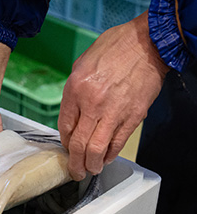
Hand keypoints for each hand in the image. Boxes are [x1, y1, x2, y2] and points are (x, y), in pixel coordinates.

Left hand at [58, 12, 169, 179]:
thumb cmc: (116, 48)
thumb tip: (71, 116)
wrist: (148, 42)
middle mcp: (93, 104)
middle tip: (75, 170)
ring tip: (90, 169)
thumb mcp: (81, 64)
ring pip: (97, 150)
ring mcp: (114, 112)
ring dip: (91, 165)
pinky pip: (118, 143)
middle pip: (78, 145)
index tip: (66, 147)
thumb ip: (74, 92)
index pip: (64, 127)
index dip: (64, 142)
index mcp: (76, 90)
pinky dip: (110, 155)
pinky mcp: (133, 116)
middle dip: (75, 163)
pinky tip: (106, 158)